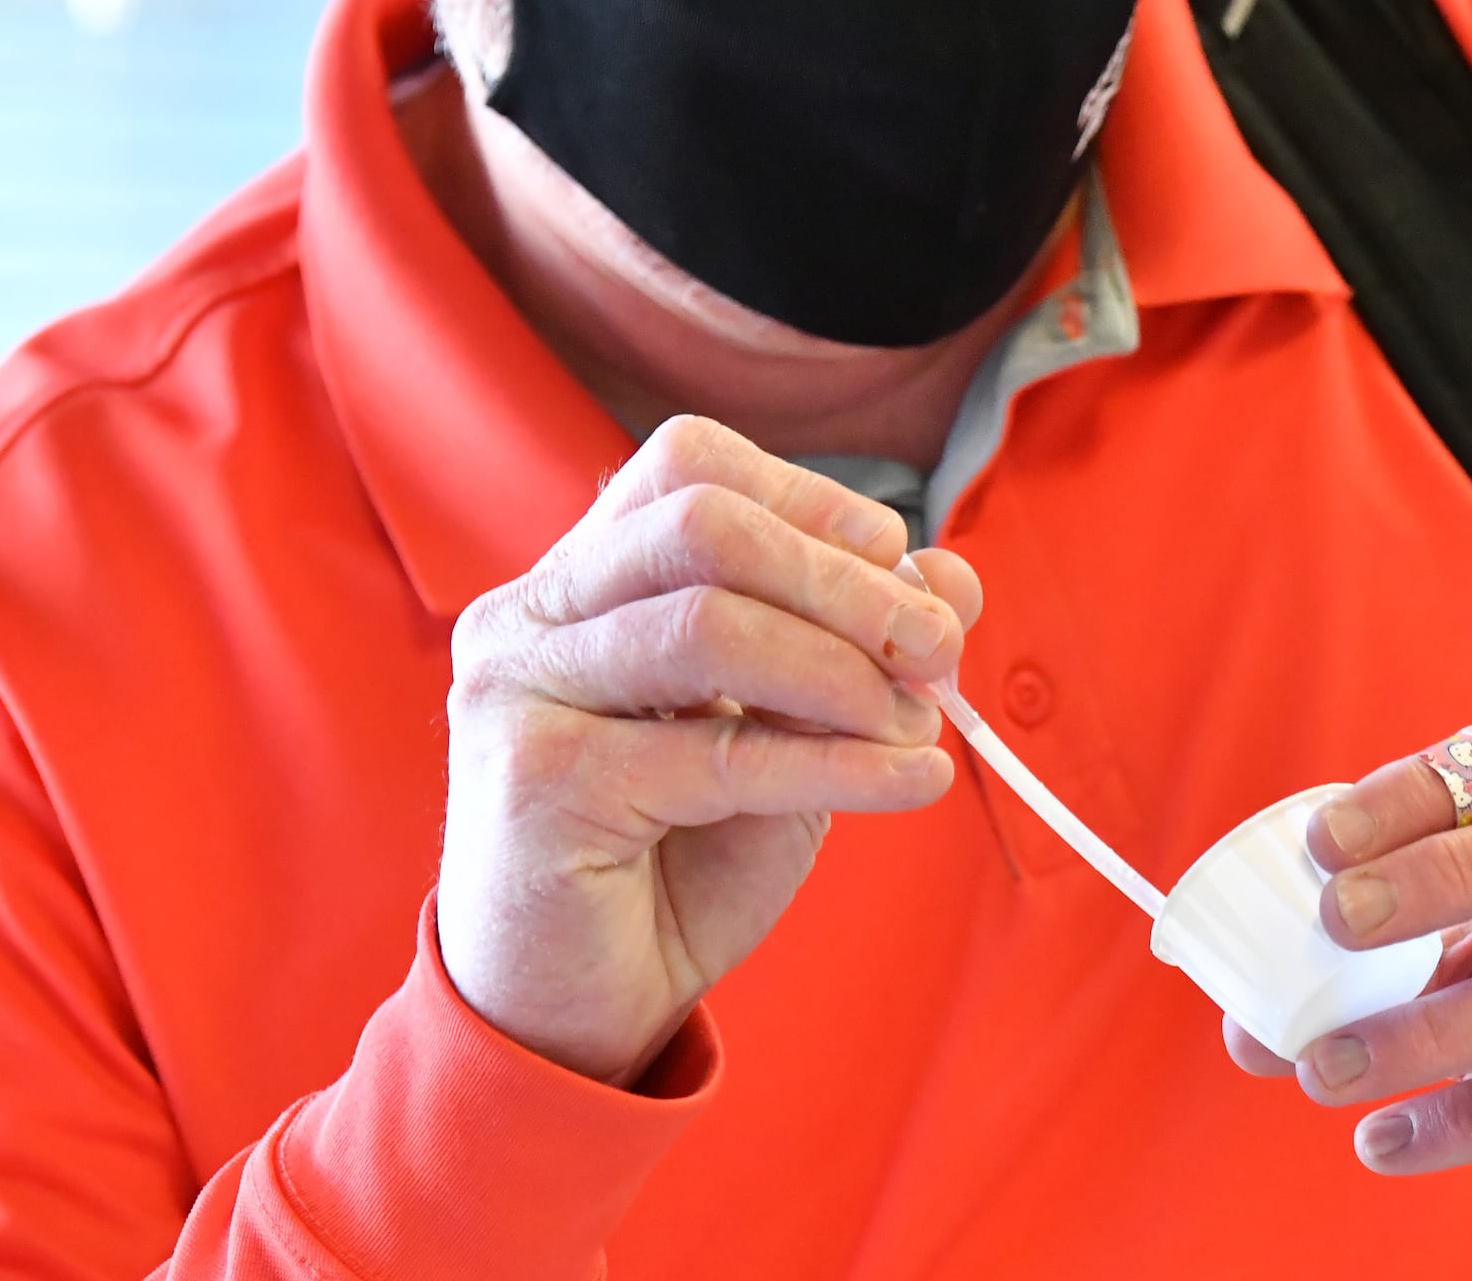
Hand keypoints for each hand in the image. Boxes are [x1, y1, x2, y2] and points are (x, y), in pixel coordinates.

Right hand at [438, 415, 984, 1084]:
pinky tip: (914, 782)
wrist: (580, 1006)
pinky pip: (717, 754)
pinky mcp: (538, 786)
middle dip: (844, 580)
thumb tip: (954, 577)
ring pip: (708, 626)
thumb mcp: (789, 730)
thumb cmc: (679, 856)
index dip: (812, 501)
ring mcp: (518, 694)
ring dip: (844, 672)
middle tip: (936, 647)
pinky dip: (839, 763)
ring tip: (918, 725)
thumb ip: (859, 645)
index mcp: (578, 577)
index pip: (691, 465)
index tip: (901, 563)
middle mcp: (529, 616)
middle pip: (702, 523)